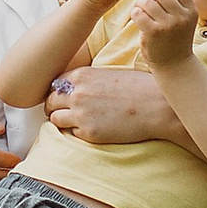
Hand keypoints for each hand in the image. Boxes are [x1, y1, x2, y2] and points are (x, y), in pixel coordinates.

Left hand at [45, 61, 182, 147]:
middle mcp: (76, 94)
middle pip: (49, 101)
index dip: (58, 92)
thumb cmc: (139, 87)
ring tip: (75, 122)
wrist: (157, 106)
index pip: (55, 84)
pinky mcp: (89, 133)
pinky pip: (72, 134)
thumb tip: (75, 88)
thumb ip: (88, 80)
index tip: (63, 98)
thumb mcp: (108, 73)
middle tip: (63, 112)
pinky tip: (92, 129)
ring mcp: (81, 114)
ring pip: (54, 119)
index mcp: (81, 75)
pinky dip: (78, 132)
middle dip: (54, 107)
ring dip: (62, 121)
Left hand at [130, 0, 196, 66]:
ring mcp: (168, 25)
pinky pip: (138, 13)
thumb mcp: (182, 17)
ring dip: (140, 2)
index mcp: (190, 9)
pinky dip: (135, 12)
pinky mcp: (154, 33)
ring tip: (141, 8)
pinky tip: (138, 17)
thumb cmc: (175, 36)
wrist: (174, 63)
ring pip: (147, 1)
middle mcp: (182, 17)